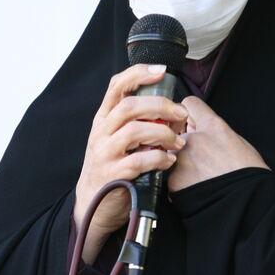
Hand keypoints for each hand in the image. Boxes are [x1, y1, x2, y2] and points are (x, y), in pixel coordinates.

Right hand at [74, 64, 188, 263]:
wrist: (94, 204)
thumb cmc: (112, 166)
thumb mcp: (117, 138)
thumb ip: (136, 121)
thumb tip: (169, 108)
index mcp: (104, 118)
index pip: (117, 86)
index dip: (138, 74)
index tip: (161, 71)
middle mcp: (101, 132)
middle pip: (129, 106)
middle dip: (160, 106)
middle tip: (181, 115)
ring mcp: (105, 153)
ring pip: (135, 131)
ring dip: (163, 133)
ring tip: (178, 142)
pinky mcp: (113, 173)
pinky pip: (139, 160)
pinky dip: (159, 158)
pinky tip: (169, 160)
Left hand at [167, 96, 267, 192]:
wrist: (246, 206)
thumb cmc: (250, 178)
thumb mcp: (241, 144)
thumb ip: (218, 132)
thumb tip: (205, 129)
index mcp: (213, 127)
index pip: (189, 104)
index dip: (189, 113)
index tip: (189, 121)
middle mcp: (194, 140)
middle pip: (178, 132)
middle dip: (185, 142)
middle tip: (201, 159)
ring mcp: (181, 160)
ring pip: (173, 155)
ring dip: (182, 163)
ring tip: (201, 178)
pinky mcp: (173, 181)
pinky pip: (171, 176)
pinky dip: (180, 183)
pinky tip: (196, 189)